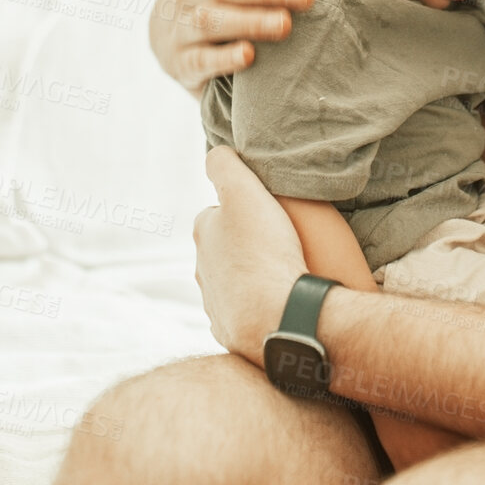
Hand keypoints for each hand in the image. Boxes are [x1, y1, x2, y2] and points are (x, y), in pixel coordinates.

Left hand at [194, 146, 305, 363]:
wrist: (278, 318)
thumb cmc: (265, 251)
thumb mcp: (244, 192)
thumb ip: (224, 165)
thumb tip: (215, 152)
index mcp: (203, 232)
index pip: (218, 211)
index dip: (243, 208)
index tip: (266, 213)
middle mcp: (201, 268)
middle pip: (224, 247)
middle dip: (245, 243)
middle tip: (279, 242)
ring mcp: (214, 303)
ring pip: (232, 280)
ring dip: (251, 276)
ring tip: (282, 273)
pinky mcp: (231, 331)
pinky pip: (243, 312)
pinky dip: (257, 306)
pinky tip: (278, 303)